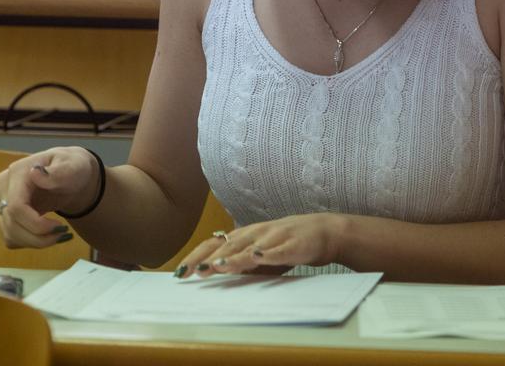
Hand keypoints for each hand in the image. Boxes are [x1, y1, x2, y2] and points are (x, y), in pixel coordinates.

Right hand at [0, 147, 97, 248]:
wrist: (69, 175)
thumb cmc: (72, 168)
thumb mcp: (73, 167)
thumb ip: (58, 172)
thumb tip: (35, 173)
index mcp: (18, 172)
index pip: (16, 207)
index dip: (36, 224)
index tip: (60, 226)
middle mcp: (4, 186)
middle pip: (12, 223)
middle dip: (39, 237)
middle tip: (63, 234)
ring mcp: (2, 201)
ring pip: (10, 234)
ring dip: (36, 241)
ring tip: (59, 235)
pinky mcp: (5, 215)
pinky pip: (11, 238)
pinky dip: (31, 241)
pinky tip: (47, 234)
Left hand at [172, 214, 343, 278]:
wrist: (324, 231)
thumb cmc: (286, 244)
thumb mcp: (258, 255)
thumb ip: (237, 262)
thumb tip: (210, 273)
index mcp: (245, 236)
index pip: (215, 244)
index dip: (197, 256)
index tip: (180, 273)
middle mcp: (256, 233)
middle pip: (227, 244)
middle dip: (208, 258)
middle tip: (191, 272)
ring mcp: (275, 237)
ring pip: (251, 247)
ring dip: (233, 257)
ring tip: (218, 266)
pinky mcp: (294, 244)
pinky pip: (280, 250)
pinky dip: (269, 254)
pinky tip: (258, 258)